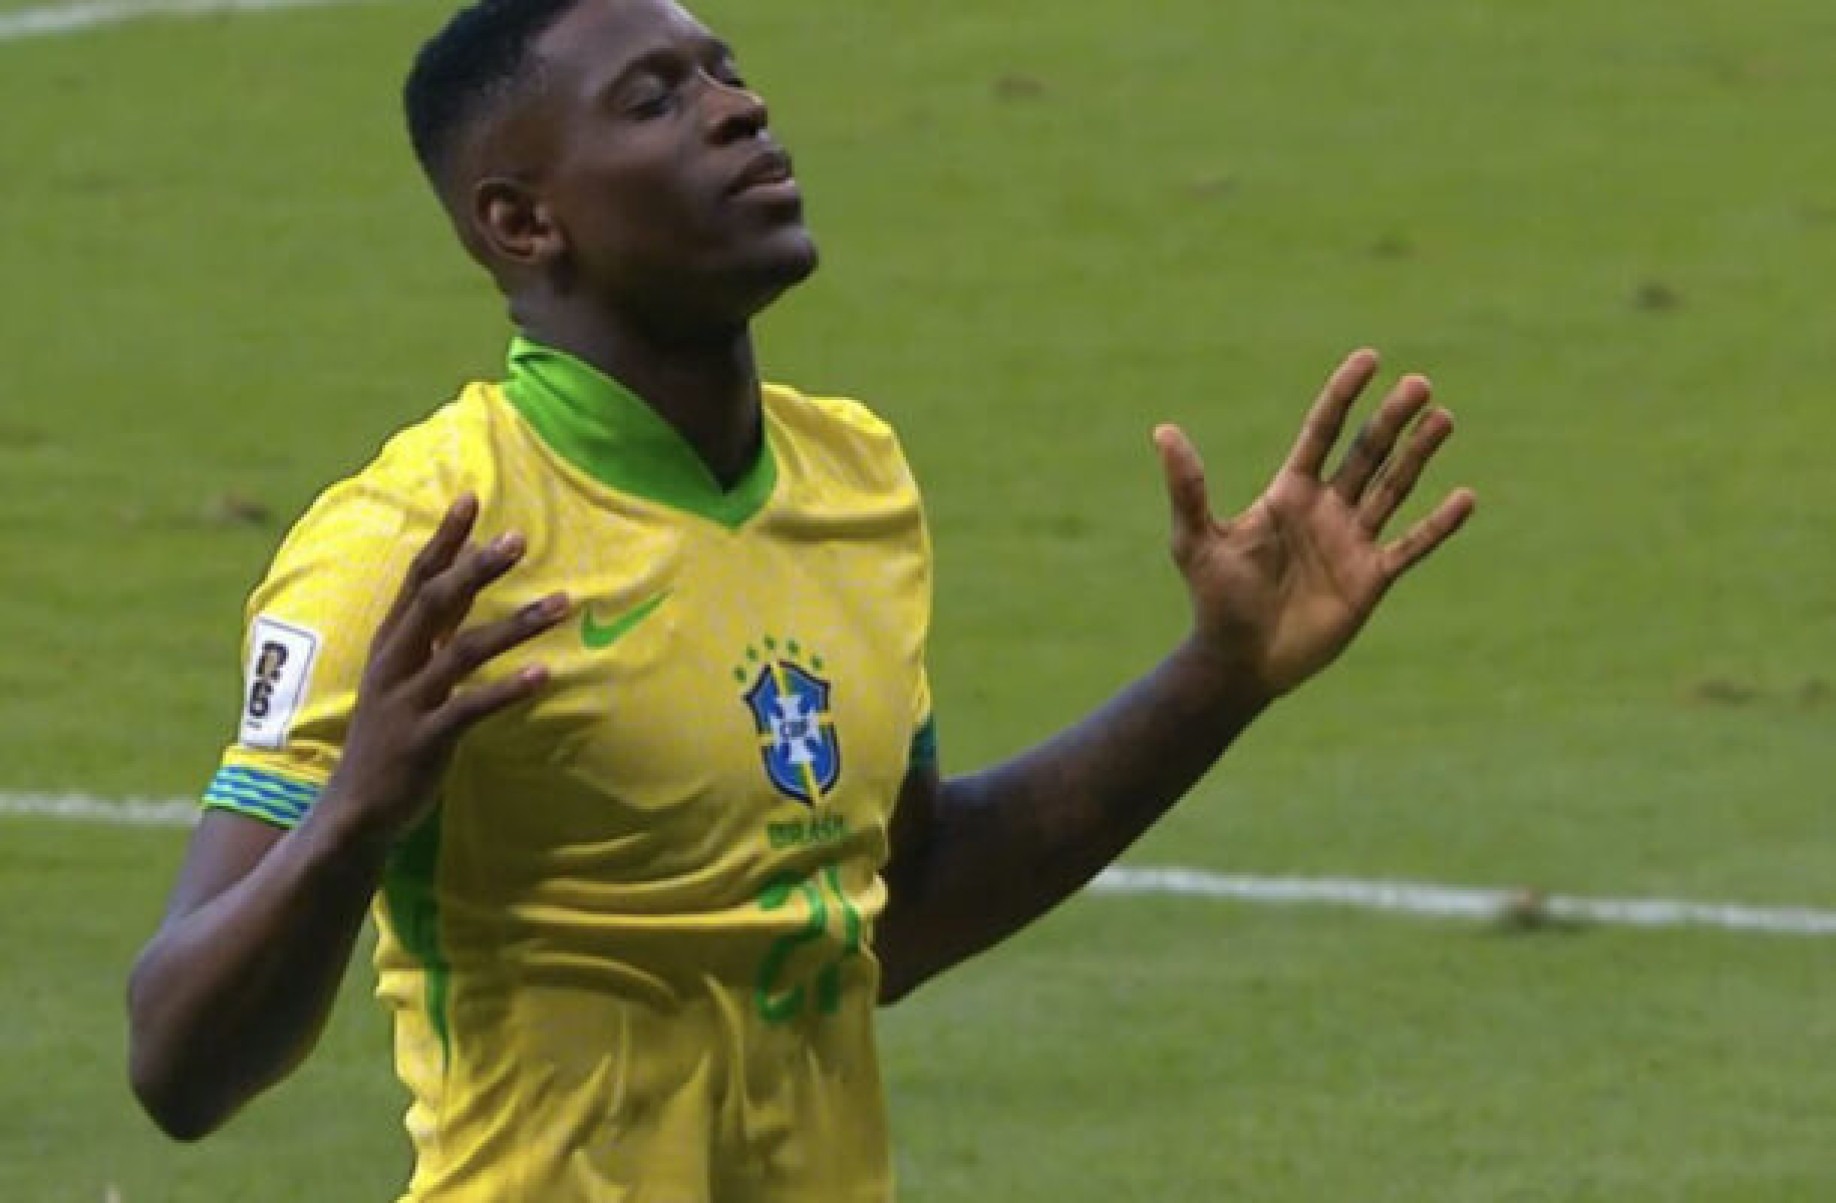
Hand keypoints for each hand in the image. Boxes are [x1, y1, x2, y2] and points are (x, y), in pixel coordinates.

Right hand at [321, 495, 567, 845]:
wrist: (355, 812)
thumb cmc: (390, 737)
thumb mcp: (405, 678)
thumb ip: (432, 635)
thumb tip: (461, 586)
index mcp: (390, 645)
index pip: (417, 579)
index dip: (444, 539)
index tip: (471, 498)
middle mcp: (395, 665)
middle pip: (436, 602)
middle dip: (477, 567)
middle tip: (520, 538)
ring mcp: (408, 702)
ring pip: (463, 650)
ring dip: (516, 623)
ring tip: (563, 603)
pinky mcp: (425, 740)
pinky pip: (470, 707)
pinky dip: (508, 689)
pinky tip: (544, 674)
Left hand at [1154, 349, 1475, 698]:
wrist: (1239, 660)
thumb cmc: (1213, 600)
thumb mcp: (1196, 540)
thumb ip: (1188, 487)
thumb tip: (1163, 431)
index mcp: (1289, 493)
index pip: (1322, 432)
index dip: (1344, 395)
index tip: (1369, 358)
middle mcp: (1326, 510)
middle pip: (1366, 452)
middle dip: (1392, 418)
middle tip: (1419, 383)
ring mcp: (1352, 543)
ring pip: (1393, 487)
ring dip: (1418, 454)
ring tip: (1443, 417)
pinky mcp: (1371, 579)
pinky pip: (1412, 545)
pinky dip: (1438, 524)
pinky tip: (1466, 497)